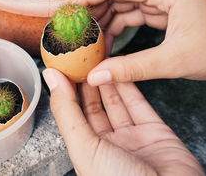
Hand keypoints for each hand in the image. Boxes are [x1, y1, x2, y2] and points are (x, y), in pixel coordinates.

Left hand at [43, 68, 204, 175]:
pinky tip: (120, 67)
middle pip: (94, 105)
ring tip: (99, 56)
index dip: (67, 88)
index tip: (62, 63)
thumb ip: (67, 111)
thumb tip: (50, 77)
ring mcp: (132, 138)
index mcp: (86, 151)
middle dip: (87, 80)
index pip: (72, 113)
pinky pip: (139, 103)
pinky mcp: (155, 132)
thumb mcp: (85, 147)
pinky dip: (130, 85)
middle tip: (82, 55)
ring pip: (116, 101)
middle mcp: (108, 144)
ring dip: (108, 79)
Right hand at [72, 0, 205, 83]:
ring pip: (120, 3)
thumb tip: (95, 76)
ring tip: (82, 40)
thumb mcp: (176, 61)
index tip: (63, 13)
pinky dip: (116, 27)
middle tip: (67, 29)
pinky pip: (131, 13)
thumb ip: (133, 68)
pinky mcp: (162, 8)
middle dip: (90, 9)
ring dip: (101, 20)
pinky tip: (105, 43)